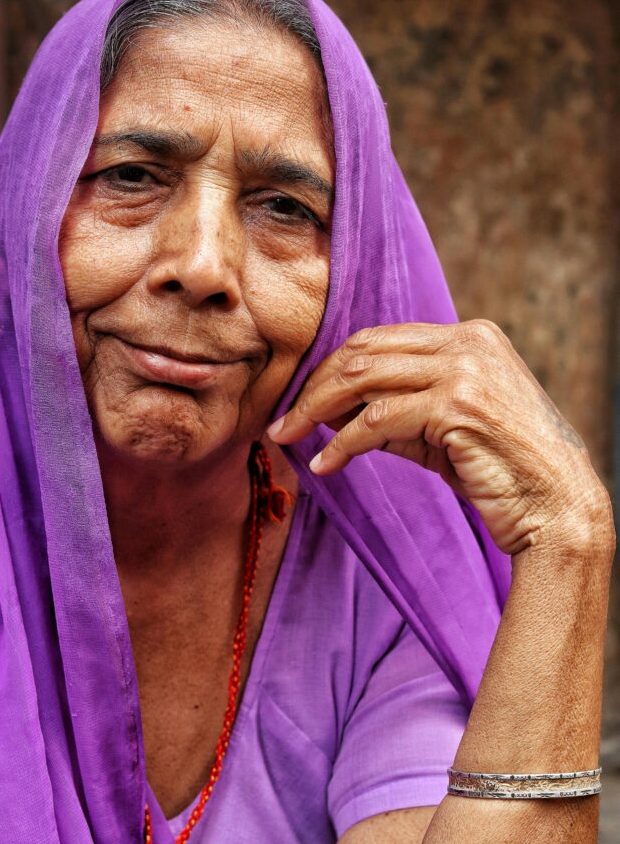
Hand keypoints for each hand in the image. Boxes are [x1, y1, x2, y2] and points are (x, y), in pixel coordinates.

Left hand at [267, 319, 603, 554]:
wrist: (559, 507)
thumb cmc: (503, 472)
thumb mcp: (444, 430)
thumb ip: (397, 412)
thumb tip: (331, 413)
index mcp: (468, 336)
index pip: (379, 340)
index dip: (331, 368)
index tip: (303, 399)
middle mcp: (467, 342)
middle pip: (363, 351)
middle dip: (314, 386)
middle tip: (284, 420)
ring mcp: (465, 369)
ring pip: (363, 378)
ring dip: (316, 410)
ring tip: (290, 437)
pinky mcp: (457, 404)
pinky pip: (378, 418)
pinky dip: (343, 442)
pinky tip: (325, 464)